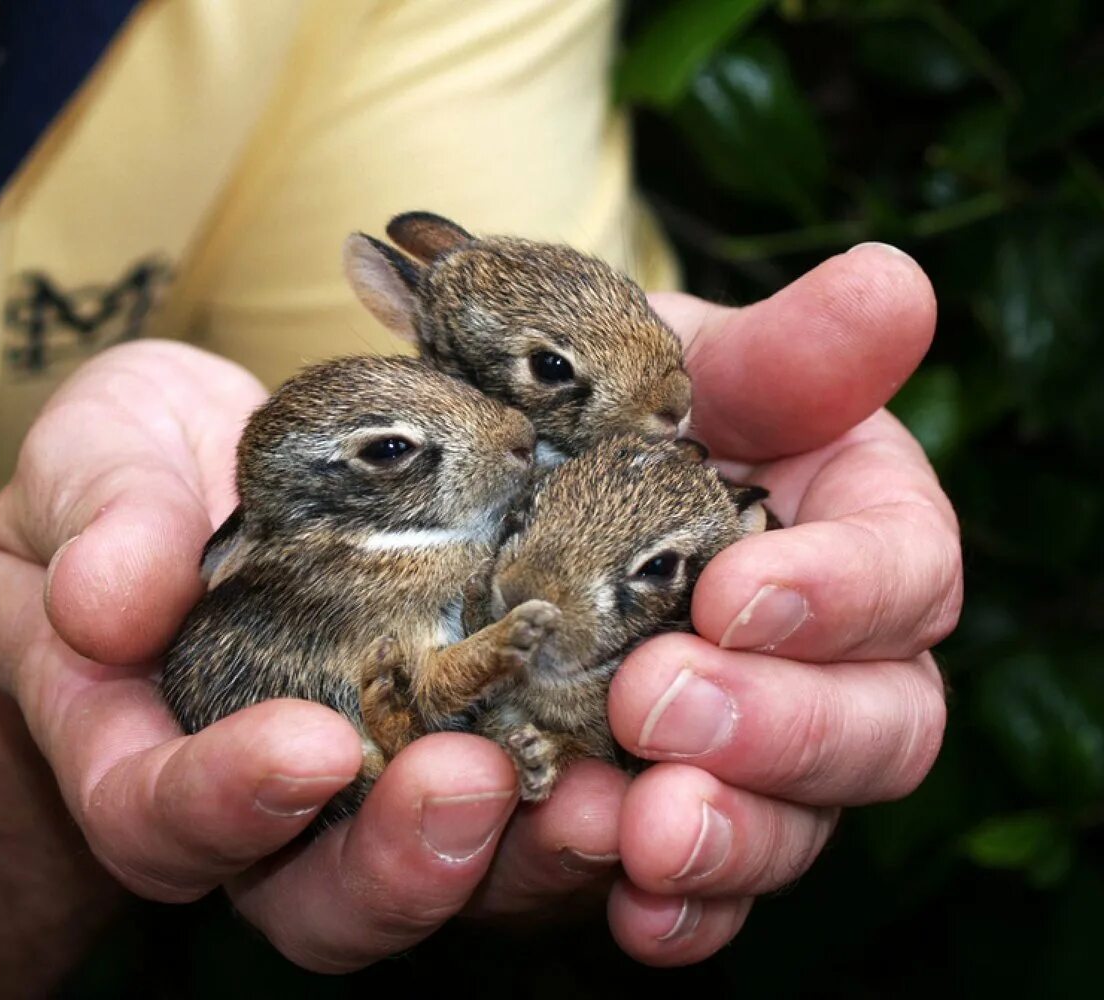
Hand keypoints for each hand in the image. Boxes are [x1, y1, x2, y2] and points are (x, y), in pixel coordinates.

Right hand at [0, 341, 621, 971]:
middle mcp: (263, 794)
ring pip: (437, 868)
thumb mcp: (96, 465)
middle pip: (320, 893)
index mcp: (142, 742)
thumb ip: (101, 522)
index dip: (224, 804)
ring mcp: (368, 774)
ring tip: (592, 794)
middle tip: (471, 785)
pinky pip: (515, 792)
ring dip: (517, 851)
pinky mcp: (456, 728)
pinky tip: (636, 744)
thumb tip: (107, 602)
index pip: (160, 815)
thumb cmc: (135, 475)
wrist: (214, 474)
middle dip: (401, 860)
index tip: (306, 746)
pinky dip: (574, 786)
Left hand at [602, 243, 958, 964]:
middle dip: (781, 728)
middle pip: (877, 727)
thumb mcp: (693, 367)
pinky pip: (706, 889)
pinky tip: (629, 906)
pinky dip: (678, 909)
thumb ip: (790, 351)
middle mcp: (834, 660)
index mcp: (856, 538)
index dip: (842, 592)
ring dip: (730, 836)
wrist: (543, 479)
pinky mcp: (682, 814)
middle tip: (664, 707)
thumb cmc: (631, 409)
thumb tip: (896, 282)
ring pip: (796, 824)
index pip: (906, 574)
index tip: (740, 591)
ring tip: (642, 829)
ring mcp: (763, 752)